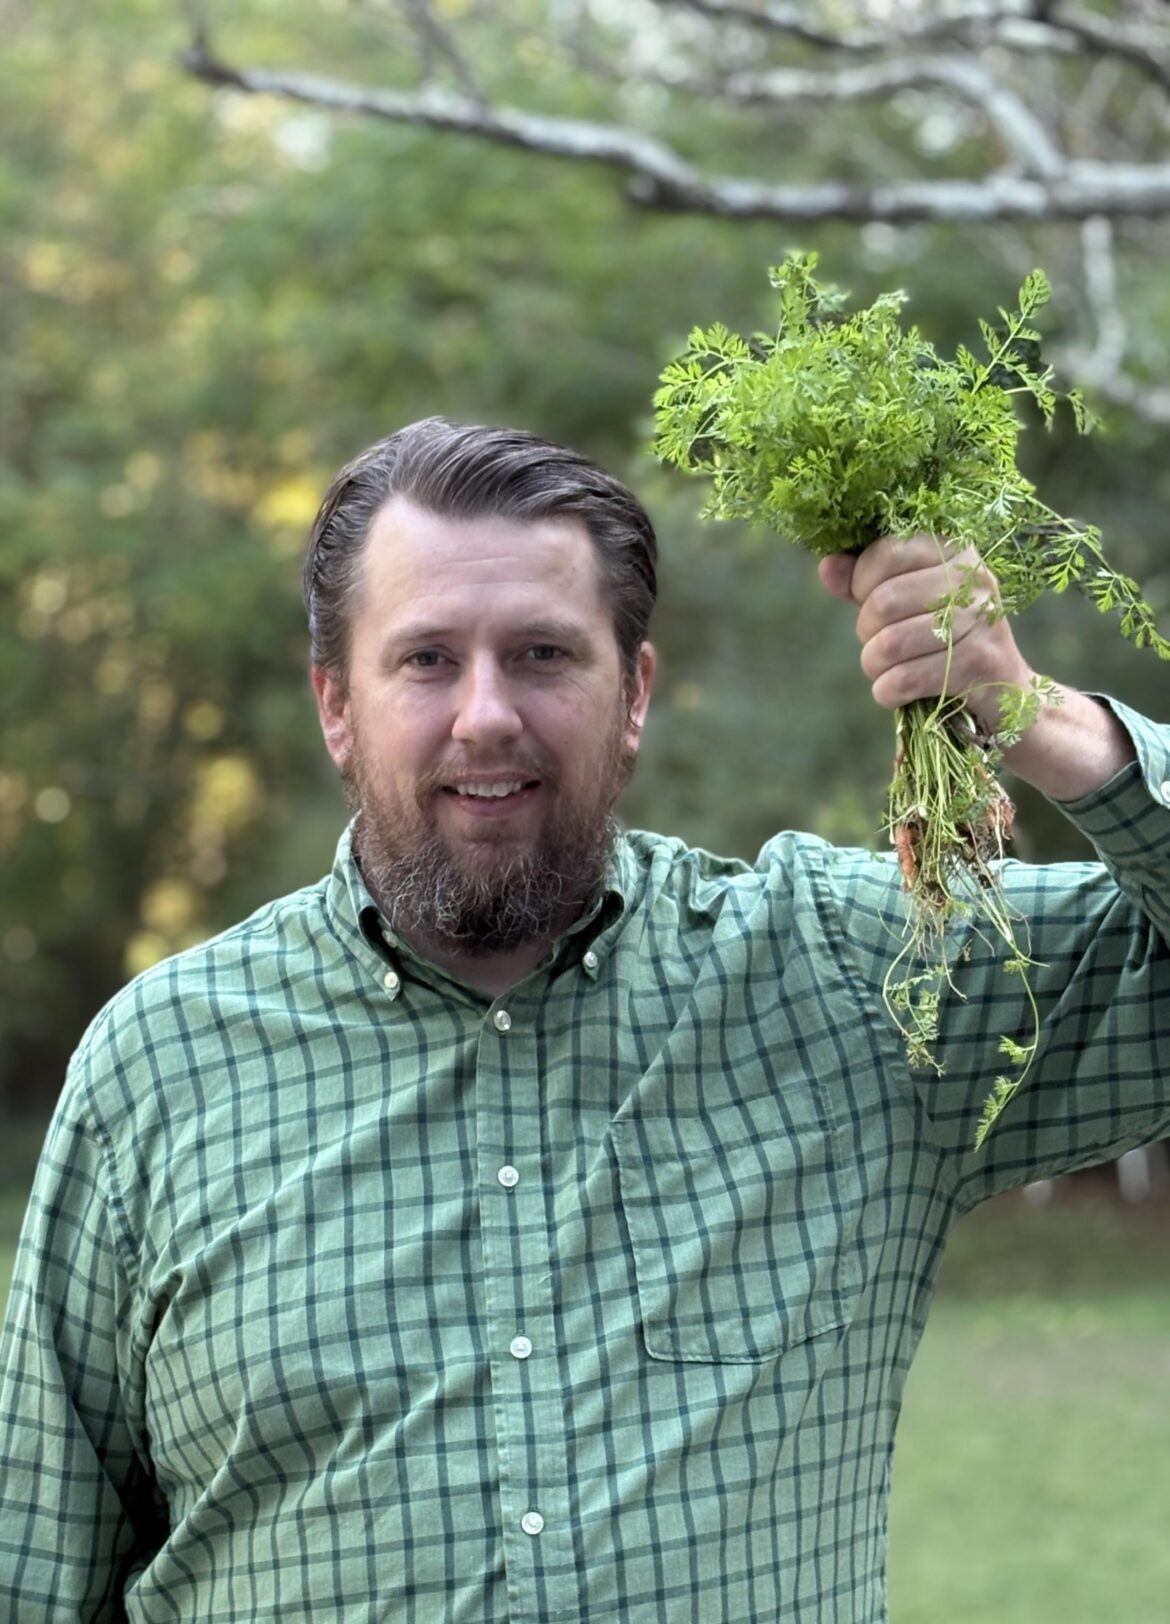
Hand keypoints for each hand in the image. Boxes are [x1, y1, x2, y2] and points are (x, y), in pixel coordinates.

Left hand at [817, 534, 1031, 737]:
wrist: (1005, 691)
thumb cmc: (945, 639)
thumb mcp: (907, 601)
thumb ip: (864, 581)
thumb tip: (827, 566)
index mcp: (954, 549)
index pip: (886, 552)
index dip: (860, 583)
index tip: (868, 601)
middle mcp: (972, 578)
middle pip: (883, 602)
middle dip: (866, 632)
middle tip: (879, 644)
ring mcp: (980, 620)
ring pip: (890, 644)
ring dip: (874, 665)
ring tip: (885, 669)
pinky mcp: (979, 665)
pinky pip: (904, 680)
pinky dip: (887, 692)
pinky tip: (895, 691)